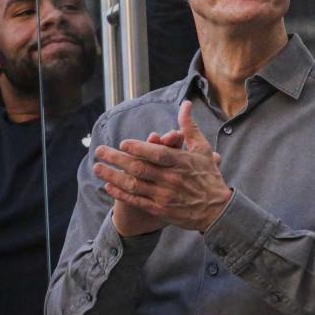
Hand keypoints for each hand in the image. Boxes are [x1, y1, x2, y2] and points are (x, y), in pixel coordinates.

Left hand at [94, 101, 232, 234]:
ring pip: (134, 185)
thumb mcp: (203, 149)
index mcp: (182, 162)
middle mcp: (172, 179)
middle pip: (140, 168)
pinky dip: (121, 193)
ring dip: (113, 176)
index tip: (123, 143)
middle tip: (99, 151)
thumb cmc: (209, 176)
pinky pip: (137, 201)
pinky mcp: (160, 209)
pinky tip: (108, 186)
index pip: (158, 154)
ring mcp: (165, 196)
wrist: (217, 211)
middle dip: (117, 159)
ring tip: (97, 168)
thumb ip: (189, 127)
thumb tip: (185, 104)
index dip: (140, 148)